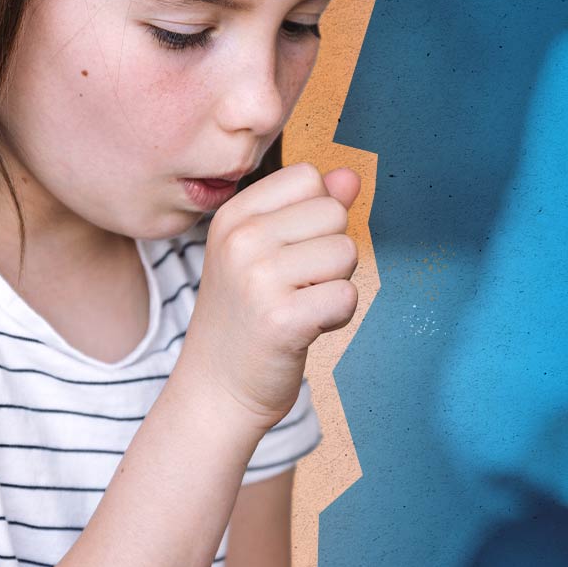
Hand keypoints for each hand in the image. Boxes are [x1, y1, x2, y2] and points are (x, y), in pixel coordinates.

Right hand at [180, 162, 361, 430]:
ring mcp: (258, 278)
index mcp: (233, 215)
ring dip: (335, 285)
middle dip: (329, 252)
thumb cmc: (247, 318)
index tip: (289, 253)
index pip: (308, 177)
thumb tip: (351, 176)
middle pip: (333, 213)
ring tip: (299, 306)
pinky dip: (337, 317)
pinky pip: (347, 296)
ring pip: (345, 253)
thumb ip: (308, 208)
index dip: (316, 216)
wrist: (216, 389)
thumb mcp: (266, 252)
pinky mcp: (282, 319)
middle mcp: (240, 239)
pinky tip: (306, 329)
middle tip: (295, 287)